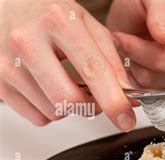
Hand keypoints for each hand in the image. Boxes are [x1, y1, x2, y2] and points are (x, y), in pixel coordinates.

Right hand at [0, 0, 136, 130]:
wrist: (6, 5)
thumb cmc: (49, 14)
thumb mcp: (86, 24)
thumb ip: (111, 59)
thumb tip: (128, 95)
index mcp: (58, 21)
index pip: (93, 70)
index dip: (113, 101)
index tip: (125, 119)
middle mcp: (28, 41)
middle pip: (69, 99)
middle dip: (91, 106)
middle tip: (95, 97)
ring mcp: (7, 63)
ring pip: (53, 112)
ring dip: (70, 107)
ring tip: (66, 83)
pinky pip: (36, 117)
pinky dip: (50, 110)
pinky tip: (49, 88)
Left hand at [107, 0, 164, 89]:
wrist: (127, 20)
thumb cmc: (145, 5)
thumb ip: (160, 11)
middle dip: (140, 50)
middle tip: (124, 36)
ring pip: (152, 81)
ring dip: (133, 63)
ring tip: (131, 47)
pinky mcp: (164, 93)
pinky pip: (143, 92)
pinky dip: (130, 77)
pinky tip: (132, 62)